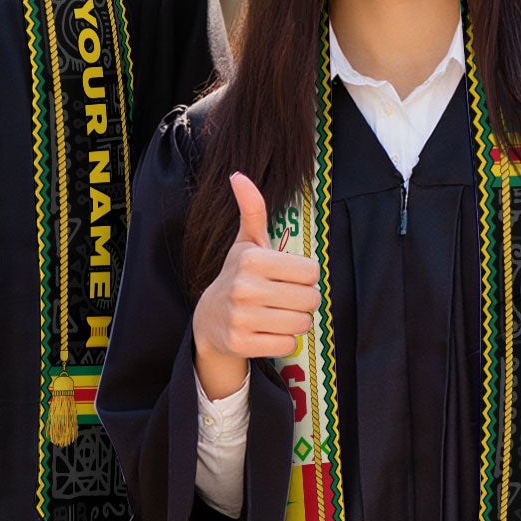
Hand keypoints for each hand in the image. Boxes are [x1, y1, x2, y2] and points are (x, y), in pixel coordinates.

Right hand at [191, 172, 318, 400]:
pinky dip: (284, 341)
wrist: (209, 319)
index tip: (287, 278)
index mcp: (251, 259)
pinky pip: (287, 345)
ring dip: (296, 321)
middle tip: (285, 299)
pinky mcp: (241, 343)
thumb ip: (252, 210)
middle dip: (303, 300)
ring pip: (301, 323)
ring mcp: (241, 317)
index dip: (304, 276)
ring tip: (277, 315)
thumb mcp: (246, 243)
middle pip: (310, 298)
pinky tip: (267, 331)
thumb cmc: (238, 276)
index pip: (311, 271)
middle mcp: (244, 287)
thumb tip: (238, 175)